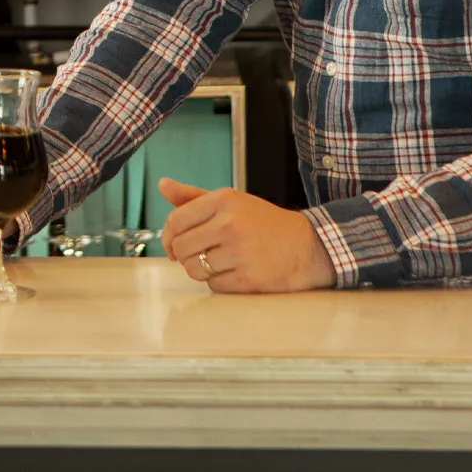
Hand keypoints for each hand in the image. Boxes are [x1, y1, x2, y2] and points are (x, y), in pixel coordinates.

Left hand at [158, 177, 337, 292]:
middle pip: (181, 248)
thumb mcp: (231, 202)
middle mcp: (230, 223)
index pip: (176, 220)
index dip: (168, 237)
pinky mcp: (249, 278)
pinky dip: (220, 283)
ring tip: (221, 263)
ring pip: (194, 269)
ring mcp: (240, 251)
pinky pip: (214, 286)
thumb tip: (162, 185)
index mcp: (223, 200)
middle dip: (185, 256)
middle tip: (200, 255)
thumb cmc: (265, 224)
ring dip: (202, 271)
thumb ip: (194, 196)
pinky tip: (236, 272)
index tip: (173, 246)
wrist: (308, 247)